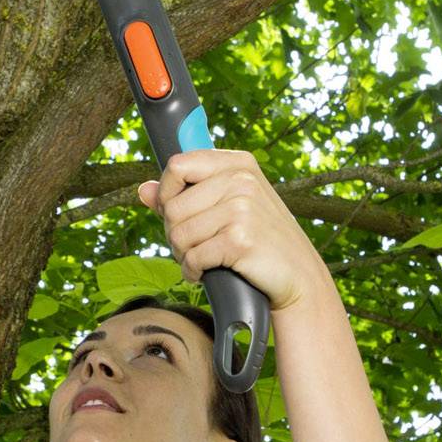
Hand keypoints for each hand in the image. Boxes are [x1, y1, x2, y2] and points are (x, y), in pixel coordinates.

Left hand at [135, 148, 329, 315]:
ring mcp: (242, 208)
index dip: (167, 193)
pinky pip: (193, 256)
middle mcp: (241, 180)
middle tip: (194, 246)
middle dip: (174, 233)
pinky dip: (193, 271)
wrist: (299, 277)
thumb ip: (185, 195)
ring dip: (183, 255)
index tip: (177, 213)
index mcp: (238, 164)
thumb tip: (142, 190)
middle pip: (172, 206)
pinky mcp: (240, 239)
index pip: (177, 165)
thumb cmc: (260, 240)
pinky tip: (206, 273)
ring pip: (179, 233)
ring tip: (202, 260)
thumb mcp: (228, 207)